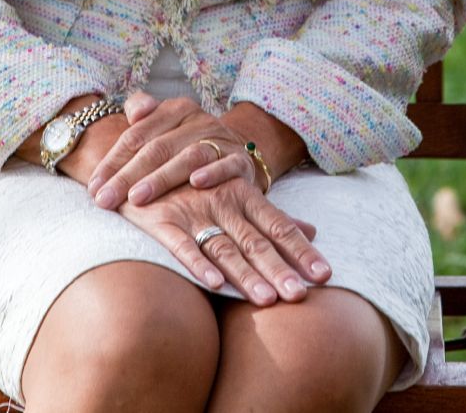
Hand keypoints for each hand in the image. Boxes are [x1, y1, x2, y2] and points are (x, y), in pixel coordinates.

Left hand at [87, 93, 254, 208]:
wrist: (237, 153)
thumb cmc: (187, 144)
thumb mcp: (165, 125)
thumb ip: (144, 112)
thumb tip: (133, 114)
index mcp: (175, 110)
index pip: (137, 135)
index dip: (113, 161)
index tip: (94, 187)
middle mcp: (197, 121)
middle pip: (157, 148)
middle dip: (127, 176)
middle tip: (105, 200)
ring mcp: (220, 140)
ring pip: (187, 157)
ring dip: (161, 178)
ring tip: (137, 197)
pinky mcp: (240, 160)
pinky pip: (227, 164)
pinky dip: (213, 173)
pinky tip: (196, 183)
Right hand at [118, 177, 331, 304]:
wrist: (141, 165)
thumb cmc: (194, 184)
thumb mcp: (236, 192)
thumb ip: (273, 215)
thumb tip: (312, 230)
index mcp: (243, 194)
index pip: (278, 226)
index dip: (301, 250)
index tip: (325, 275)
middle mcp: (222, 202)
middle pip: (255, 241)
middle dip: (278, 269)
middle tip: (300, 296)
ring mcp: (193, 212)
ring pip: (224, 247)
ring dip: (244, 275)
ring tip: (267, 301)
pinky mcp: (163, 221)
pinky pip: (181, 245)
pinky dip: (197, 263)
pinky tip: (213, 283)